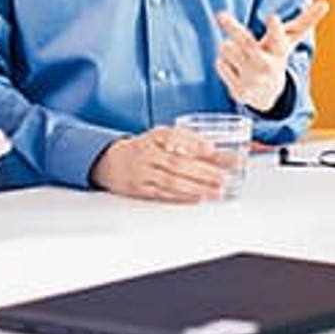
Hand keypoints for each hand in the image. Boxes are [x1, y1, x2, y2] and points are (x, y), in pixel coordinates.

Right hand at [90, 125, 228, 202]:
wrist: (111, 161)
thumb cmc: (144, 148)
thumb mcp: (163, 138)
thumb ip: (191, 144)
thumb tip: (221, 153)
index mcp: (155, 136)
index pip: (174, 136)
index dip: (194, 143)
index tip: (212, 148)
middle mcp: (147, 152)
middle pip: (177, 162)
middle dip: (203, 171)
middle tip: (223, 176)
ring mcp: (142, 171)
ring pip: (171, 180)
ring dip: (196, 187)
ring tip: (216, 190)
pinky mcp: (139, 188)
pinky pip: (162, 193)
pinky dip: (181, 196)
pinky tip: (197, 197)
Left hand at [215, 0, 329, 112]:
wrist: (268, 95)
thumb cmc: (275, 56)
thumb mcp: (289, 39)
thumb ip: (305, 21)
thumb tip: (325, 3)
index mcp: (279, 50)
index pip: (278, 37)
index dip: (275, 28)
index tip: (272, 17)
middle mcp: (266, 65)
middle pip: (246, 43)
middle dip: (233, 28)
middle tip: (220, 14)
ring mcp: (251, 79)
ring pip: (227, 49)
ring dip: (228, 47)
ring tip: (239, 52)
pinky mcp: (238, 91)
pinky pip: (220, 65)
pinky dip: (224, 63)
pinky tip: (235, 69)